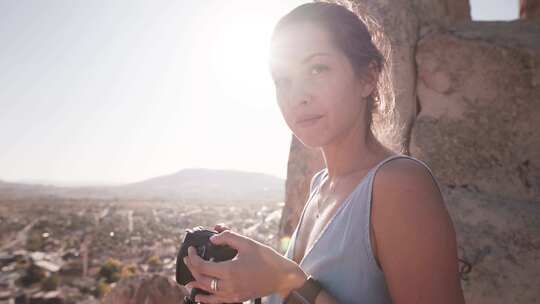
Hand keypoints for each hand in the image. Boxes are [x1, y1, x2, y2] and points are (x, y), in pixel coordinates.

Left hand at [183, 225, 306, 303]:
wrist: (282, 276)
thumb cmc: (266, 258)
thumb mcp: (247, 243)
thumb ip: (228, 237)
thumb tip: (212, 238)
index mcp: (230, 270)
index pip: (202, 266)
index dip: (193, 258)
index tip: (191, 249)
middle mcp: (229, 285)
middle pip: (202, 279)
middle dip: (193, 268)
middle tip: (188, 259)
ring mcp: (233, 294)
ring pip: (208, 292)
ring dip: (197, 284)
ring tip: (189, 279)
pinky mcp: (238, 299)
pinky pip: (217, 301)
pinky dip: (206, 300)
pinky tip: (199, 297)